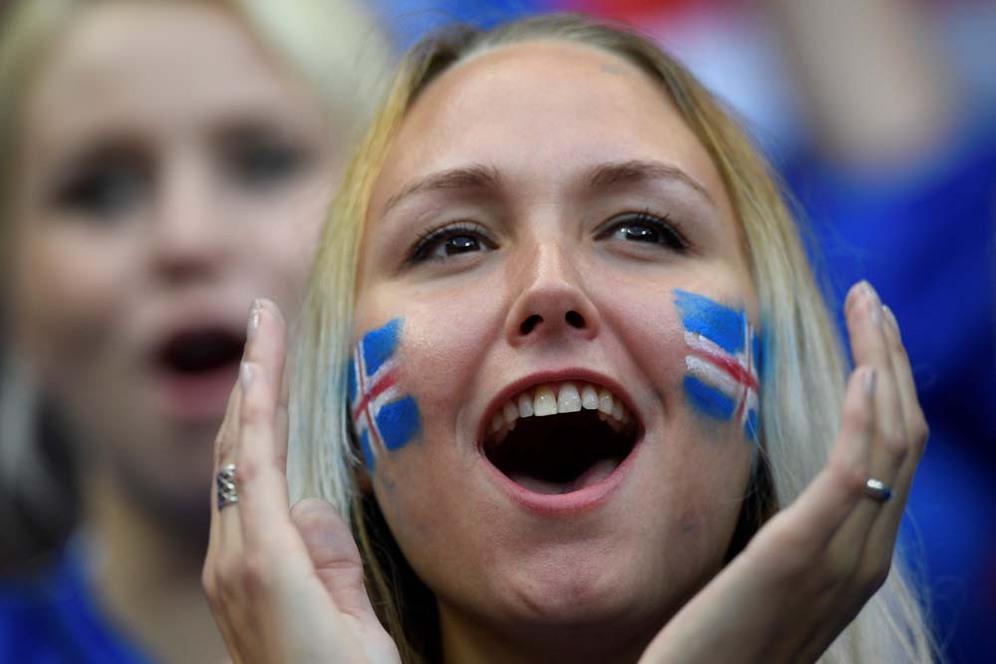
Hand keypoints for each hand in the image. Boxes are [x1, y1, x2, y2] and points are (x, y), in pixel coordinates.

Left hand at [202, 299, 399, 663]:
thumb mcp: (359, 631)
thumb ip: (332, 562)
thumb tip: (308, 502)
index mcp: (263, 564)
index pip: (256, 453)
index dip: (260, 385)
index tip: (264, 328)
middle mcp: (232, 561)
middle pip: (233, 450)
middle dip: (247, 378)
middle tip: (263, 319)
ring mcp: (227, 571)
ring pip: (230, 470)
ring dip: (247, 410)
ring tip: (266, 359)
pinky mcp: (235, 580)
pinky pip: (238, 497)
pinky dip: (249, 450)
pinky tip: (263, 436)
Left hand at [640, 281, 928, 662]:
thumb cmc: (722, 638)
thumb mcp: (768, 577)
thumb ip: (792, 534)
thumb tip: (790, 494)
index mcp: (858, 552)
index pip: (892, 454)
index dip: (890, 385)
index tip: (872, 331)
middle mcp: (866, 553)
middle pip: (904, 436)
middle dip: (892, 359)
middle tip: (874, 300)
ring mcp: (842, 558)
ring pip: (891, 443)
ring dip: (884, 365)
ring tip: (871, 308)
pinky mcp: (799, 556)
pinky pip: (850, 475)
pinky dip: (866, 418)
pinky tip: (864, 372)